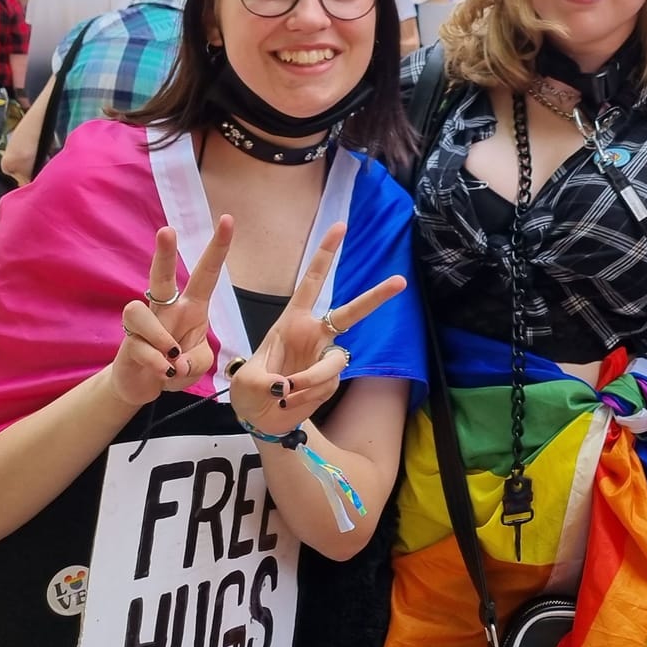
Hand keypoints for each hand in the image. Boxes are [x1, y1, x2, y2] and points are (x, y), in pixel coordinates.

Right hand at [111, 216, 234, 407]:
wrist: (145, 385)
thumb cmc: (176, 365)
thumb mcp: (199, 365)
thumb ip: (195, 361)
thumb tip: (175, 361)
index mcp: (192, 307)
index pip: (207, 272)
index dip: (218, 247)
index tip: (228, 219)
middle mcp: (166, 309)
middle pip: (161, 276)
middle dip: (164, 253)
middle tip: (166, 230)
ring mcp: (144, 325)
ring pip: (138, 311)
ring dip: (159, 336)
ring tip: (172, 355)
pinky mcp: (127, 344)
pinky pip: (137, 345)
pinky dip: (154, 361)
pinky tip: (163, 372)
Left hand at [228, 221, 406, 438]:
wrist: (261, 419)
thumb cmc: (249, 391)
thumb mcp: (245, 380)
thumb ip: (266, 380)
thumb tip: (290, 385)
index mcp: (292, 321)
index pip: (312, 282)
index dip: (325, 254)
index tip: (341, 227)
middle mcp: (314, 335)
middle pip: (350, 312)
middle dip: (375, 297)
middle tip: (400, 281)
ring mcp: (324, 358)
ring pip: (335, 361)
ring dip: (313, 378)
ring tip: (289, 392)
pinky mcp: (331, 381)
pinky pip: (328, 385)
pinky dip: (308, 395)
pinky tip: (292, 400)